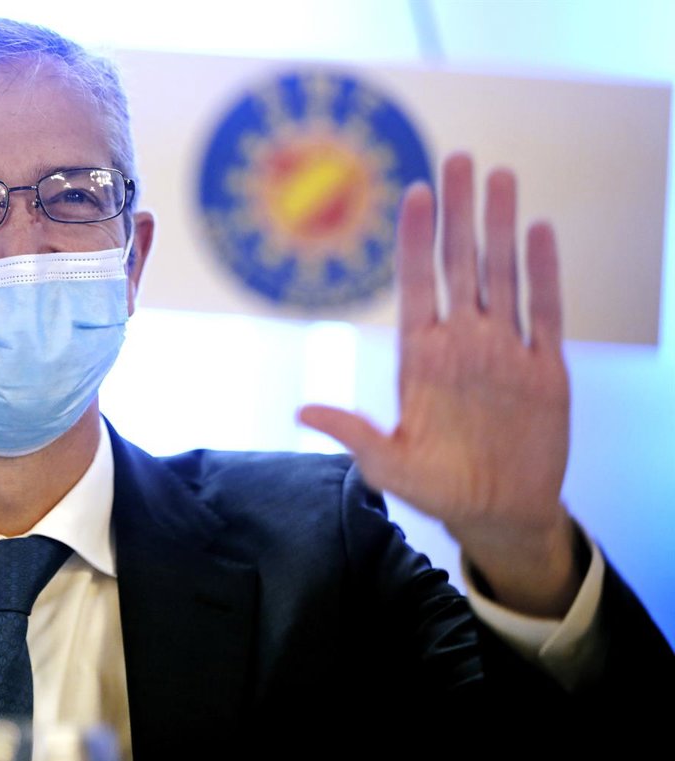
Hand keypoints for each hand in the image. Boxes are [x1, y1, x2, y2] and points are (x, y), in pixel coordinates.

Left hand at [299, 153, 579, 617]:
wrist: (497, 514)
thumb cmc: (437, 489)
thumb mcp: (388, 466)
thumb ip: (355, 434)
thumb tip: (302, 413)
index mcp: (420, 357)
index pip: (415, 283)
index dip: (414, 238)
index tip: (414, 193)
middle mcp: (461, 343)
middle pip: (459, 264)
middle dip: (459, 212)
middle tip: (459, 158)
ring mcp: (503, 351)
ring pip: (503, 275)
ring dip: (501, 227)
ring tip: (500, 177)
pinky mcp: (544, 369)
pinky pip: (545, 313)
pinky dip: (543, 273)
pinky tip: (538, 232)